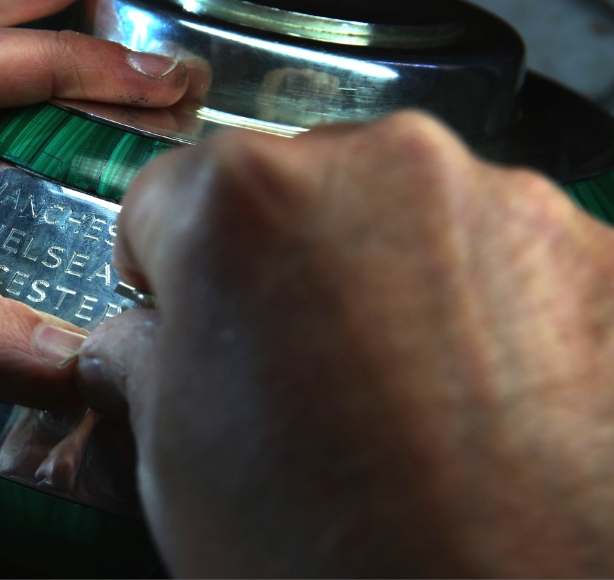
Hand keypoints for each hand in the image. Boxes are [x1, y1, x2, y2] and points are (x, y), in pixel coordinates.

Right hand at [78, 112, 613, 576]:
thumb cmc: (337, 560)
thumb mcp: (177, 461)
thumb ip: (143, 363)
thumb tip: (138, 342)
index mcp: (245, 204)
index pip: (165, 194)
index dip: (164, 266)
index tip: (183, 311)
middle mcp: (382, 166)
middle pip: (292, 189)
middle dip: (278, 263)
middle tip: (293, 369)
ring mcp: (507, 204)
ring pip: (401, 214)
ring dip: (382, 277)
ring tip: (394, 395)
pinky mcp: (599, 255)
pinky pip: (498, 256)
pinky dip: (478, 305)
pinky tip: (473, 398)